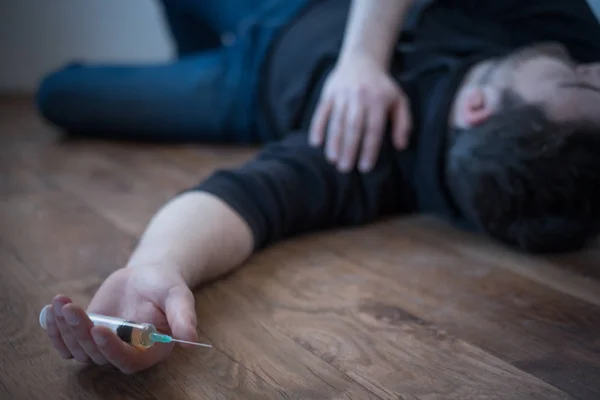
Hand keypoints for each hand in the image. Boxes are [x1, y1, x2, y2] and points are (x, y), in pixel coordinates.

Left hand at [43, 266, 197, 373]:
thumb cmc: (166, 285)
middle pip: (97, 355)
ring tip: (61, 302)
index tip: (98, 329)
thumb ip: (183, 317)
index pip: (127, 360)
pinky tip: (51, 310)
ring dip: (64, 329)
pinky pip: (65, 344)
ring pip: (78, 350)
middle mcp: (126, 353)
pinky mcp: (87, 336)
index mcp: (151, 349)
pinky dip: (55, 331)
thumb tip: (190, 340)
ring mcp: (104, 346)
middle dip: (80, 332)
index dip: (111, 349)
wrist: (147, 276)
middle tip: (71, 307)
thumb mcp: (178, 296)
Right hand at [309, 56, 411, 172]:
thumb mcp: (399, 100)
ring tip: (333, 160)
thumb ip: (403, 123)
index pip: (373, 129)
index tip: (365, 167)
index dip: (369, 149)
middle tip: (345, 168)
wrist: (362, 60)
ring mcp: (342, 95)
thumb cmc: (382, 87)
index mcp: (378, 101)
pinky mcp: (328, 93)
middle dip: (349, 149)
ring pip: (336, 121)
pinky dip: (317, 127)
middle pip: (353, 127)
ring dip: (334, 142)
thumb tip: (400, 146)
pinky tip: (315, 143)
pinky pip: (321, 112)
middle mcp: (359, 97)